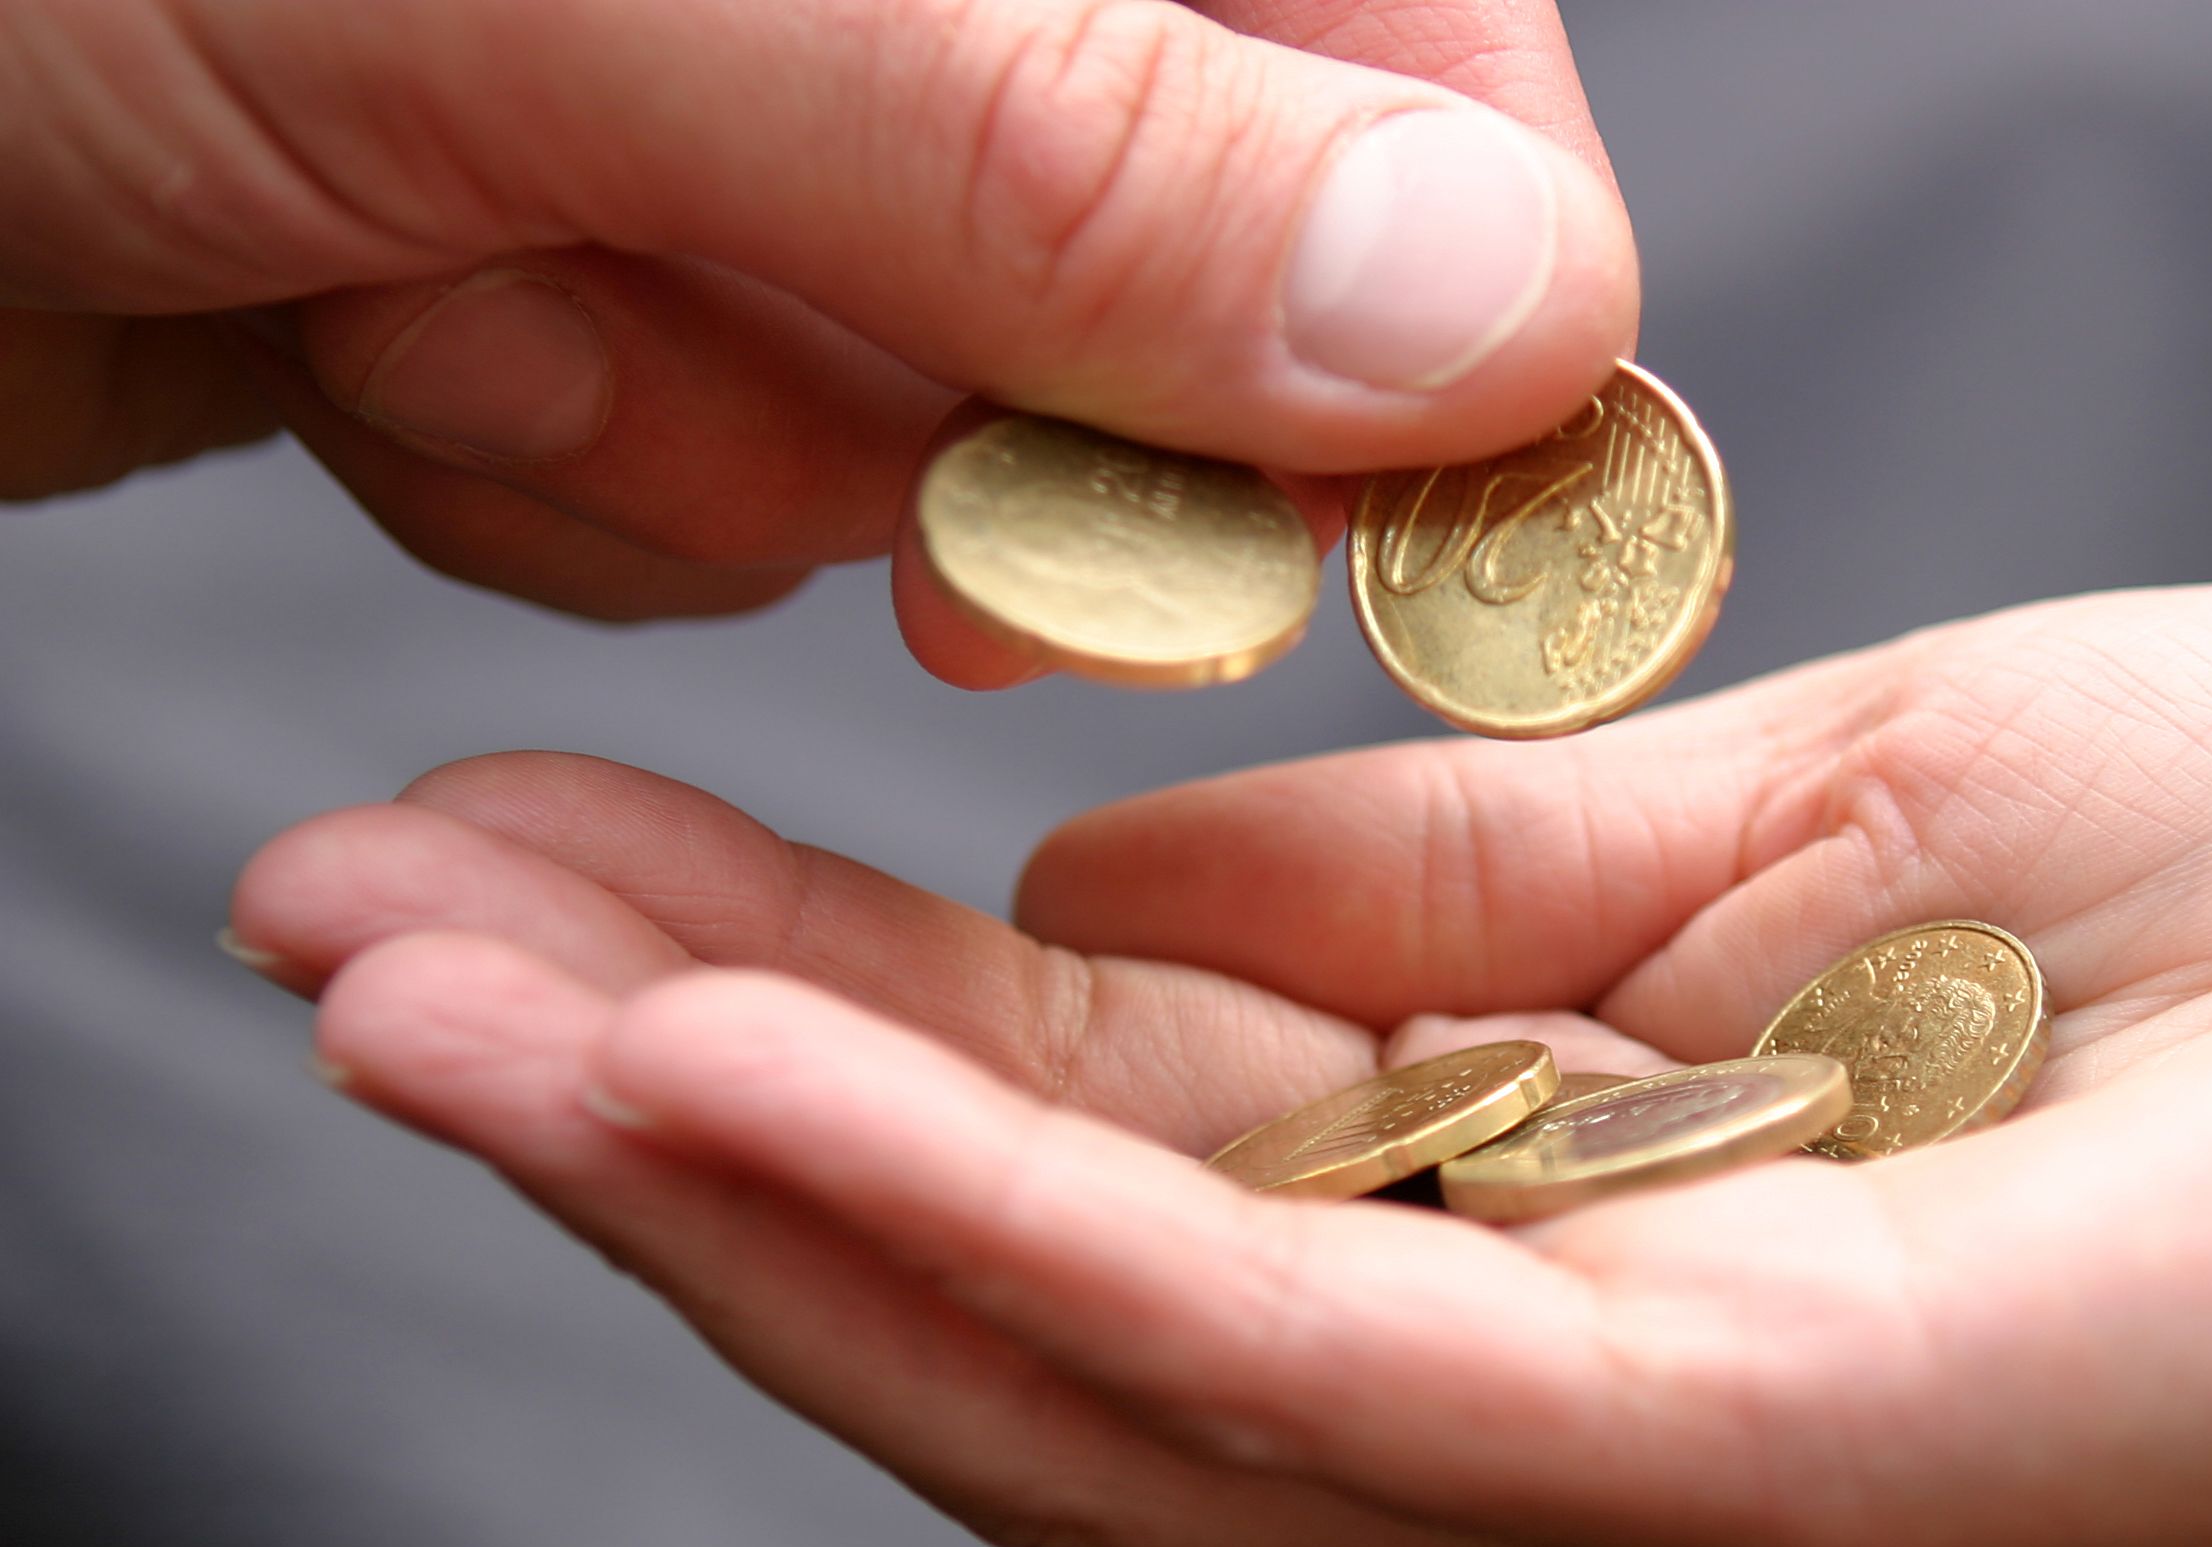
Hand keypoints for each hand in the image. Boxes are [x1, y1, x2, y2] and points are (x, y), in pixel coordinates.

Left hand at [2, 0, 1634, 625]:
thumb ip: (1051, 140)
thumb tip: (1499, 316)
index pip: (1413, 20)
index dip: (1425, 269)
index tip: (1334, 488)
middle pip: (1195, 267)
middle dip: (949, 391)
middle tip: (706, 321)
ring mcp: (760, 109)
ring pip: (940, 416)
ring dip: (687, 428)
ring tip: (422, 264)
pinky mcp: (605, 262)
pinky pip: (731, 474)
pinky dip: (553, 464)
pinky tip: (366, 323)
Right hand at [228, 583, 2211, 1546]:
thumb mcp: (1789, 813)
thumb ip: (1433, 884)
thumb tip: (1086, 863)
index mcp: (1539, 1185)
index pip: (1065, 1106)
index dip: (751, 986)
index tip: (486, 838)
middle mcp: (1530, 1365)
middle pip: (1005, 1264)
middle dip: (647, 1098)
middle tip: (324, 935)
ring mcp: (1620, 1446)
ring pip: (1079, 1353)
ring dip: (732, 1178)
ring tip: (435, 1012)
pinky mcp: (1747, 1461)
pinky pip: (1295, 1354)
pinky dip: (992, 1222)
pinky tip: (728, 1082)